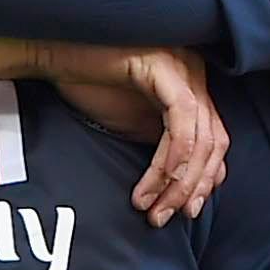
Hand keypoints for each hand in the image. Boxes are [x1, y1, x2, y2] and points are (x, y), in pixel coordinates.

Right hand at [40, 42, 229, 221]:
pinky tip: (153, 182)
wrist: (53, 54)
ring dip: (178, 181)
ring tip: (153, 207)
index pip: (215, 141)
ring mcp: (183, 68)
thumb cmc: (90, 85)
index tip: (184, 211)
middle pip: (214, 142)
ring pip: (200, 137)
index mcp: (193, 86)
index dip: (204, 180)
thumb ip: (164, 148)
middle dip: (191, 187)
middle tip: (166, 215)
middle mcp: (195, 74)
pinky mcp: (164, 67)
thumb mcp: (136, 124)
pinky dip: (170, 158)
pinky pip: (179, 120)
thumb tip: (184, 184)